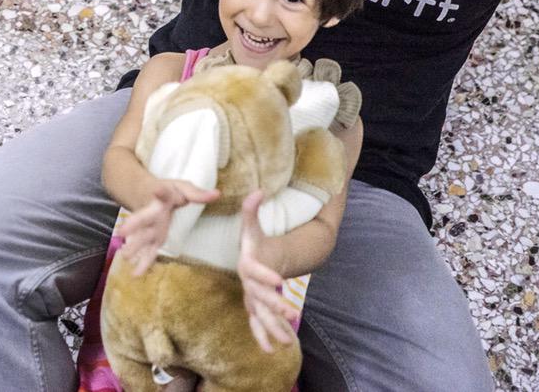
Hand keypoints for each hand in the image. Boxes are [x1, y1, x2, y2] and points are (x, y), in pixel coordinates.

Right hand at [119, 180, 218, 275]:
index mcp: (161, 198)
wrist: (143, 192)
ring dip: (134, 246)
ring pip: (141, 236)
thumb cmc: (168, 191)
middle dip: (134, 225)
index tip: (157, 189)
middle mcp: (151, 213)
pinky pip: (146, 250)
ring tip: (125, 257)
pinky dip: (142, 262)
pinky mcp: (150, 238)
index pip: (162, 194)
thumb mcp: (182, 188)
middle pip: (143, 219)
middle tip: (122, 231)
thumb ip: (198, 194)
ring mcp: (149, 227)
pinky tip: (136, 275)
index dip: (161, 192)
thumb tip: (218, 194)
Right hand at [238, 191, 298, 353]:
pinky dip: (265, 336)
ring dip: (273, 328)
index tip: (279, 281)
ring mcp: (252, 298)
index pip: (254, 271)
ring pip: (260, 315)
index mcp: (247, 263)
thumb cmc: (254, 242)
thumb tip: (258, 190)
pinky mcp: (257, 309)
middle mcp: (247, 284)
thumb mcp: (252, 227)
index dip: (265, 275)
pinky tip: (277, 349)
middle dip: (274, 306)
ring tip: (288, 342)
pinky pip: (259, 324)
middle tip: (291, 312)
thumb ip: (252, 210)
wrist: (251, 258)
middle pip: (259, 297)